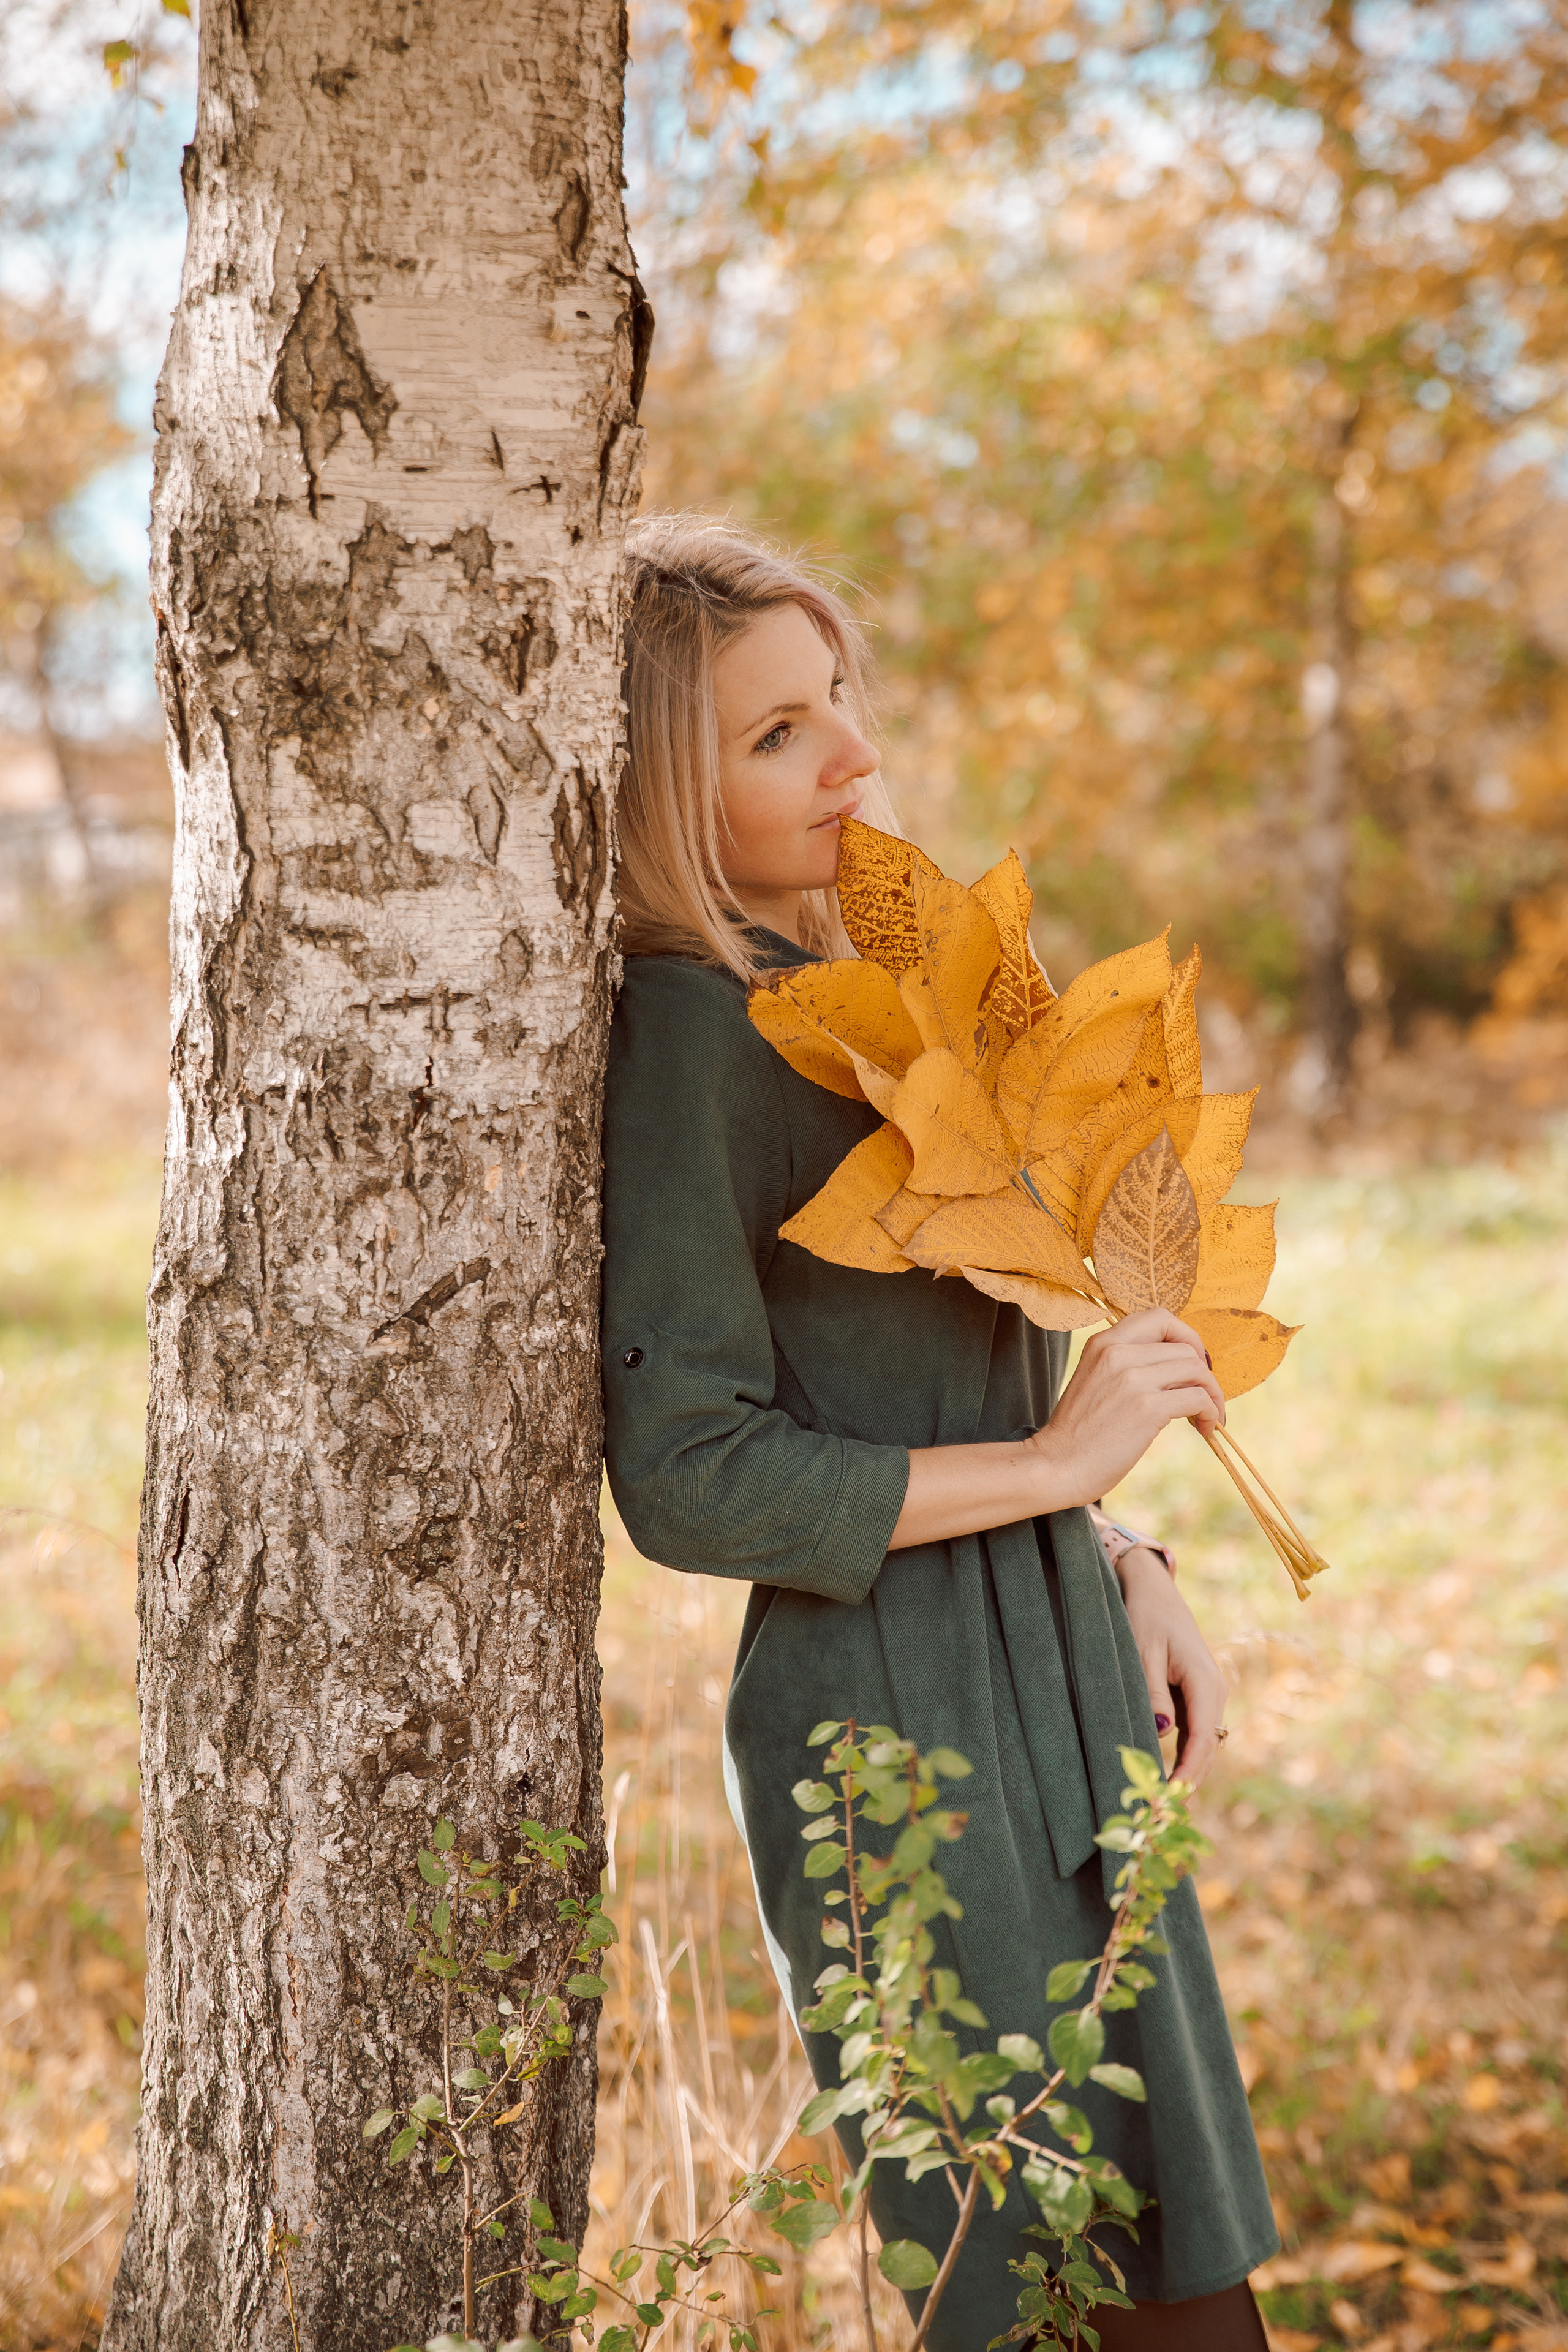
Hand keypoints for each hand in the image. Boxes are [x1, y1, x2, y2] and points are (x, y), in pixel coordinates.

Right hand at [1029, 1308, 1225, 1505]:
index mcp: (1104, 1342)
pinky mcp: (1147, 1407)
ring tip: (1209, 1416)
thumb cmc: (1079, 1431)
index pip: (1160, 1318)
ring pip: (1197, 1369)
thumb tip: (1179, 1367)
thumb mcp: (1096, 1380)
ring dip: (1212, 1394)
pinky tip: (1205, 1428)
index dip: (1186, 1337)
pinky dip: (1211, 1412)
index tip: (1192, 1363)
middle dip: (1204, 1373)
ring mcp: (1133, 1378)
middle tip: (1203, 1398)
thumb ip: (1127, 1364)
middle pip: (1185, 1347)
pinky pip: (1199, 1398)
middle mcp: (1118, 1352)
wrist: (1058, 1465)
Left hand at [1116, 1548, 1228, 1787]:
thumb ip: (1152, 1692)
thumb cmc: (1146, 1616)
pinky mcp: (1198, 1696)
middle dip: (1189, 1780)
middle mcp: (1215, 1693)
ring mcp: (1209, 1695)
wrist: (1153, 1589)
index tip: (1171, 1798)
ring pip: (1203, 1745)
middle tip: (1163, 1811)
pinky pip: (1196, 1733)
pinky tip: (1166, 1774)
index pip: (1202, 1741)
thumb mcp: (1142, 1652)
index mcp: (1206, 1684)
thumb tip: (1164, 1732)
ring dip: (1188, 1771)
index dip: (1188, 1773)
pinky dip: (1185, 1755)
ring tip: (1163, 1801)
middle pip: (1208, 1750)